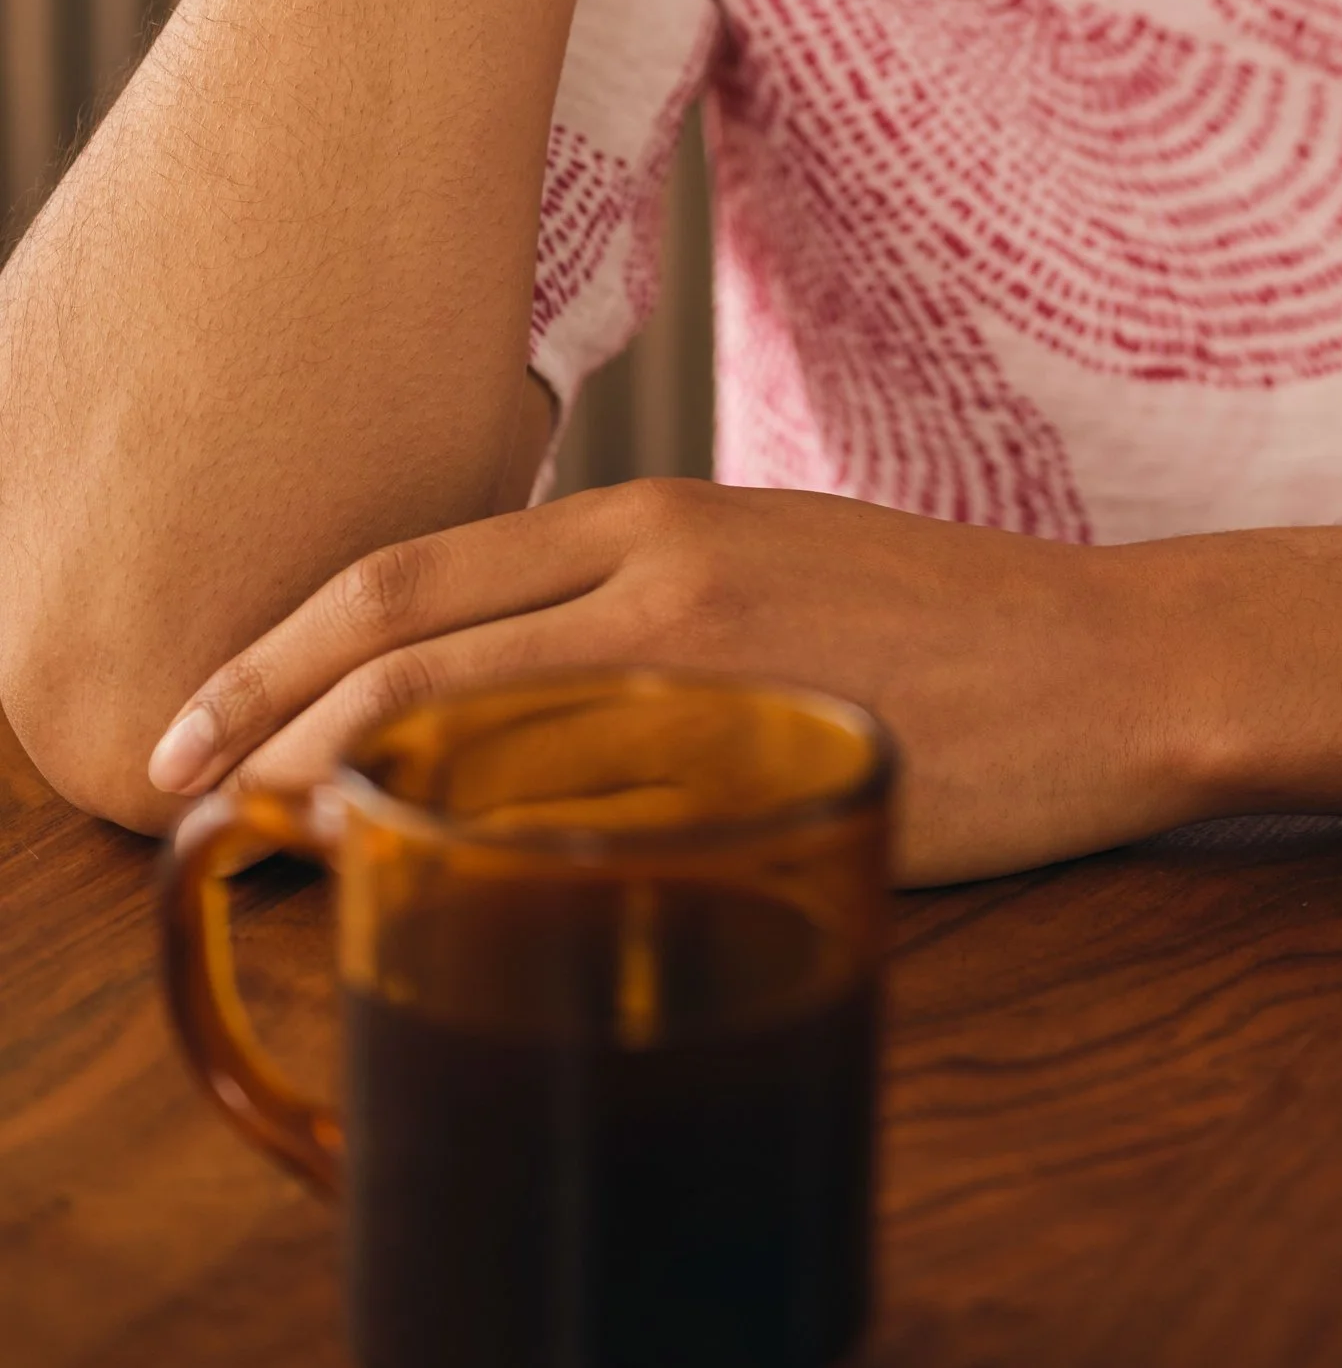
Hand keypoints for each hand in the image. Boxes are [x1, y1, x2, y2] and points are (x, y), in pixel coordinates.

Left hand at [141, 481, 1208, 883]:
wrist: (1104, 662)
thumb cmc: (945, 621)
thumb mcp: (771, 561)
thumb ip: (636, 600)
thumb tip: (501, 685)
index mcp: (659, 513)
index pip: (416, 568)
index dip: (280, 642)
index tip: (202, 716)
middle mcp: (661, 570)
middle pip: (401, 631)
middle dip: (257, 711)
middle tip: (175, 787)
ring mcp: (705, 671)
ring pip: (462, 724)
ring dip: (334, 787)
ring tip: (258, 843)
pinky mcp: (755, 767)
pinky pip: (574, 819)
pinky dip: (470, 851)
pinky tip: (432, 890)